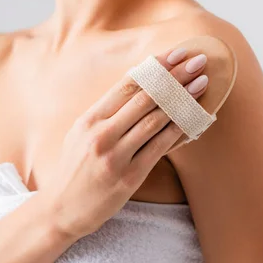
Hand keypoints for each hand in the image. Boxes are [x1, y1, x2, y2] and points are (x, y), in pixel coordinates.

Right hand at [39, 47, 208, 240]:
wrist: (61, 209)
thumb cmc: (75, 168)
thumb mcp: (81, 133)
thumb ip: (107, 112)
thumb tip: (142, 88)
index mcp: (90, 119)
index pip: (128, 84)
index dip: (156, 66)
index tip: (177, 53)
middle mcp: (102, 134)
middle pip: (145, 97)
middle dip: (175, 76)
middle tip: (198, 62)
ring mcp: (115, 156)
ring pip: (155, 120)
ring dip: (182, 99)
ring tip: (201, 84)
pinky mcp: (128, 177)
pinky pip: (159, 148)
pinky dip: (179, 130)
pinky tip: (194, 118)